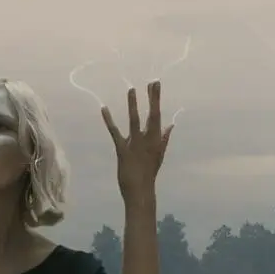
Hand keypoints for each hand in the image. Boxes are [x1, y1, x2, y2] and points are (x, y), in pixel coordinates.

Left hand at [101, 80, 172, 201]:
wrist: (141, 190)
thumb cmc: (149, 173)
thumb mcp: (159, 154)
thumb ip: (164, 138)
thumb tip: (171, 125)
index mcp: (156, 139)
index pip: (157, 115)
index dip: (156, 99)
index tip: (155, 84)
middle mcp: (147, 139)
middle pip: (151, 115)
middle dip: (152, 98)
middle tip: (152, 82)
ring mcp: (135, 144)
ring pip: (134, 120)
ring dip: (133, 105)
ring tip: (131, 90)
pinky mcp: (122, 149)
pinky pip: (115, 132)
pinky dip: (109, 121)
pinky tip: (104, 109)